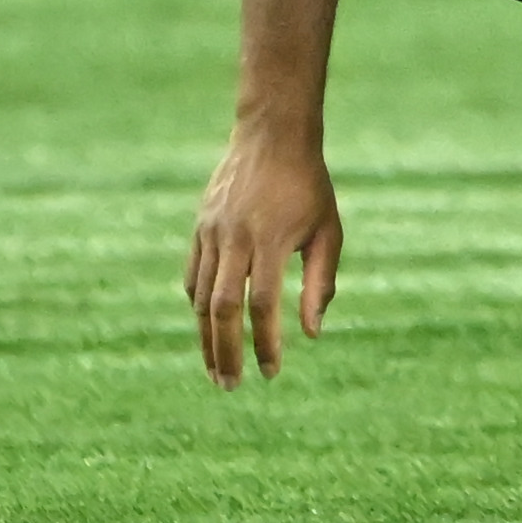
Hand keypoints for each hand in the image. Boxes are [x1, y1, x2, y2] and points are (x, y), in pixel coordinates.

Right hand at [189, 120, 341, 385]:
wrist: (271, 136)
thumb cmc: (310, 187)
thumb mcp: (329, 232)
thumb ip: (321, 283)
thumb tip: (312, 333)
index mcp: (270, 242)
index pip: (262, 306)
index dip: (265, 343)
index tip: (271, 373)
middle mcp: (234, 240)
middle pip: (220, 309)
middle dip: (224, 352)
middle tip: (231, 386)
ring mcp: (210, 233)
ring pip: (199, 297)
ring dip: (205, 337)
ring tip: (216, 368)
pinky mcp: (198, 229)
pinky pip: (192, 276)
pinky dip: (197, 304)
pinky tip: (207, 327)